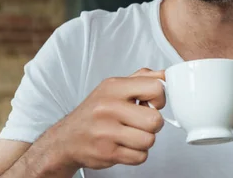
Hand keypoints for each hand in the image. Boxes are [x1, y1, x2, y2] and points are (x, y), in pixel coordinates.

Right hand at [46, 68, 165, 170]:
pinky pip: (140, 157)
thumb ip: (141, 78)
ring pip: (149, 140)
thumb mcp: (114, 87)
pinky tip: (124, 146)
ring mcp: (107, 131)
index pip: (156, 88)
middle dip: (153, 124)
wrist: (67, 138)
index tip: (152, 104)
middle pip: (155, 120)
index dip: (160, 99)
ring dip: (144, 140)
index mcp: (114, 87)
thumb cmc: (95, 112)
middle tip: (141, 123)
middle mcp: (109, 107)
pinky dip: (136, 154)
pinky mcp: (107, 153)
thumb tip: (166, 75)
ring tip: (131, 135)